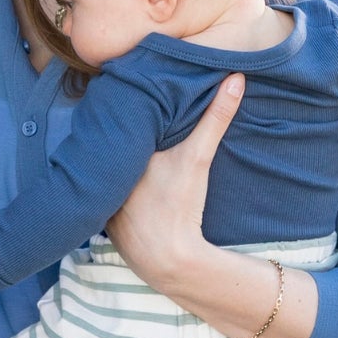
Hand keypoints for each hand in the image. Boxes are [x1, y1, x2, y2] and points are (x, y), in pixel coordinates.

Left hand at [104, 73, 242, 293]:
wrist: (169, 258)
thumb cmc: (181, 207)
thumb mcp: (198, 159)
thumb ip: (215, 119)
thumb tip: (235, 79)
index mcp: (120, 156)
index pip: (118, 127)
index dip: (124, 112)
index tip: (130, 94)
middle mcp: (105, 175)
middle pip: (110, 149)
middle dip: (116, 137)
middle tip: (129, 120)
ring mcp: (102, 199)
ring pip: (105, 173)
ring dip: (111, 164)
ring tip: (120, 149)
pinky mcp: (104, 220)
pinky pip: (104, 197)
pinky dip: (110, 190)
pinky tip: (118, 186)